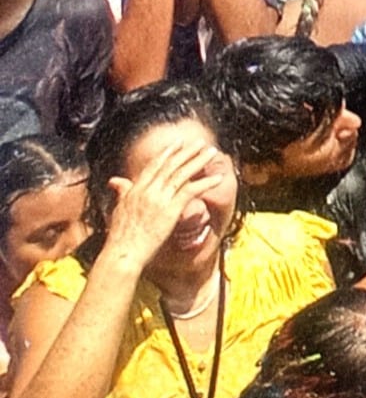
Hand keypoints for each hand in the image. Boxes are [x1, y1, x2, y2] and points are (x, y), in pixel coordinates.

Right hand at [100, 138, 231, 264]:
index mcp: (135, 190)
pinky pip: (192, 191)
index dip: (167, 153)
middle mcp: (147, 191)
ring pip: (182, 174)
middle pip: (170, 166)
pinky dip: (206, 182)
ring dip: (199, 161)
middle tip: (200, 143)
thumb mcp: (119, 210)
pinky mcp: (170, 209)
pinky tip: (218, 178)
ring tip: (212, 152)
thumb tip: (114, 180)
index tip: (178, 143)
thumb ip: (122, 192)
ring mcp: (159, 199)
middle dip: (187, 152)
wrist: (123, 254)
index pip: (154, 166)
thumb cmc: (120, 238)